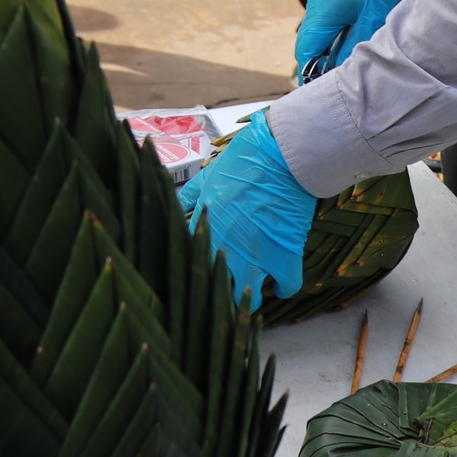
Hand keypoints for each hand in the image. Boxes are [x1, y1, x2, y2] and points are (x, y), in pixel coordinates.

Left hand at [178, 109, 317, 304]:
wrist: (281, 155)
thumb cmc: (242, 160)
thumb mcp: (207, 177)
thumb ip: (188, 196)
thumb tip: (169, 204)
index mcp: (204, 231)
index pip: (188, 266)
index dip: (192, 274)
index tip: (196, 277)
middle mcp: (225, 250)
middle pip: (214, 289)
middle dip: (216, 294)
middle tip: (221, 292)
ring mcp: (255, 257)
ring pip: (247, 298)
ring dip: (248, 301)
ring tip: (249, 299)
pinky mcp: (285, 257)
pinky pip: (286, 287)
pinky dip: (284, 289)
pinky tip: (281, 287)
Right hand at [294, 0, 425, 81]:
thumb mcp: (374, 17)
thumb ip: (357, 45)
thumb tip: (344, 70)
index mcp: (323, 9)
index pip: (307, 50)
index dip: (310, 73)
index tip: (316, 93)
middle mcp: (317, 4)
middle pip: (308, 45)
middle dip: (316, 67)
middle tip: (330, 87)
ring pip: (316, 36)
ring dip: (324, 54)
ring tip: (339, 74)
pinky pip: (325, 26)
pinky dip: (330, 41)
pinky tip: (345, 52)